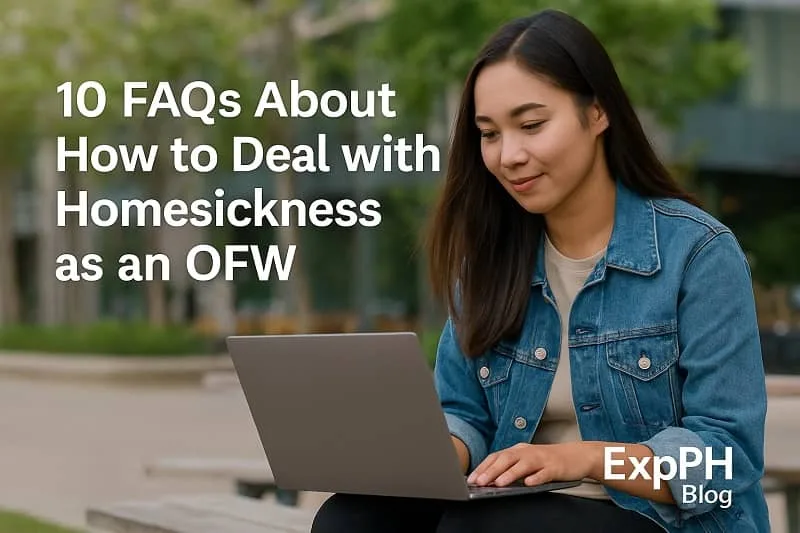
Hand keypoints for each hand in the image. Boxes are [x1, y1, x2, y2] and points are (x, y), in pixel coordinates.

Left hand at [467, 442, 599, 486]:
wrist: (577, 456)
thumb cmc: (548, 460)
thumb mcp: (527, 461)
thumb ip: (510, 468)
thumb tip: (489, 480)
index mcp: (519, 450)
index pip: (497, 456)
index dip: (483, 467)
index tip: (472, 478)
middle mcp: (528, 452)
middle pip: (507, 459)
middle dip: (491, 471)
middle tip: (480, 482)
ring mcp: (542, 459)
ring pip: (523, 465)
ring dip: (510, 474)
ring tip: (499, 483)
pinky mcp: (555, 468)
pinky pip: (544, 473)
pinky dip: (536, 478)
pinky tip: (529, 483)